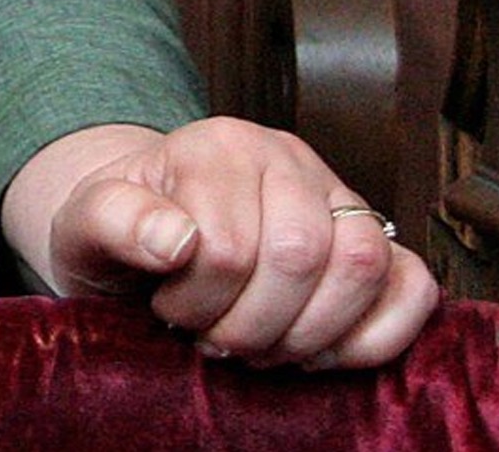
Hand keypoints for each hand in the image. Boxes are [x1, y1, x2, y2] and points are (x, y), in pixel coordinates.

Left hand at [2, 118, 439, 368]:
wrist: (146, 229)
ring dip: (309, 333)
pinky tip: (318, 352)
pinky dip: (374, 335)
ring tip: (260, 344)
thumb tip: (174, 239)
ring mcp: (339, 193)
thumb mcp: (86, 225)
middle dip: (252, 324)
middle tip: (215, 337)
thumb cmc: (122, 232)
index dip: (197, 301)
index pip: (227, 245)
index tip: (168, 310)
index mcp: (216, 144)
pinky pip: (412, 284)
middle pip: (298, 256)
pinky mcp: (376, 236)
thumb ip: (112, 220)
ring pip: (361, 266)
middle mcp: (285, 155)